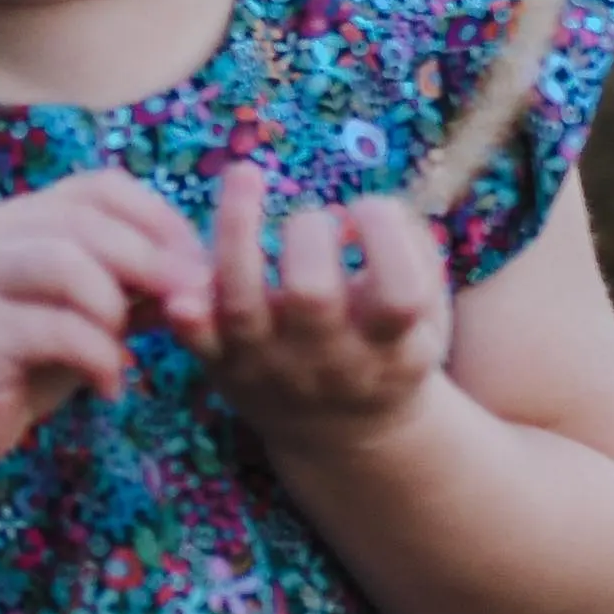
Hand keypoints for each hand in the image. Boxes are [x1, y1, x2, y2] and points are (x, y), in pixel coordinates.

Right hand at [0, 170, 211, 475]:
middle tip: (187, 304)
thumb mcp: (80, 319)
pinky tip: (107, 387)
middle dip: (151, 261)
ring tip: (126, 348)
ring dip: (116, 308)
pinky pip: (55, 330)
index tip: (195, 266)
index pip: (95, 188)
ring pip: (65, 265)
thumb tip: (201, 278)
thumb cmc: (15, 367)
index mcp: (8, 222)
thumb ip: (128, 291)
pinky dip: (99, 357)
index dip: (157, 219)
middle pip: (83, 221)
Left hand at [194, 161, 450, 446]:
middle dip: (309, 234)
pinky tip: (184, 276)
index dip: (385, 235)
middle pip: (310, 293)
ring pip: (242, 302)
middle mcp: (331, 363)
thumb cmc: (389, 345)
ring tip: (245, 174)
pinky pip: (197, 340)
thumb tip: (377, 208)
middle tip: (312, 223)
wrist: (347, 438)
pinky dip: (186, 311)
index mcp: (392, 348)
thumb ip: (416, 252)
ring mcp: (272, 367)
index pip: (398, 295)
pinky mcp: (225, 369)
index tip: (367, 209)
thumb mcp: (429, 315)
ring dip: (238, 230)